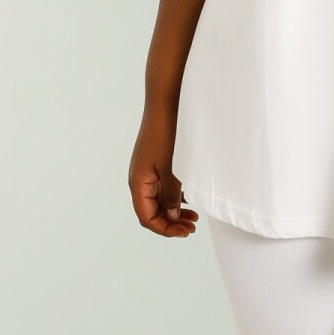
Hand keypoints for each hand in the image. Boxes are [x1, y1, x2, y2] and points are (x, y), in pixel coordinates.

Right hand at [128, 108, 199, 237]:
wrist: (166, 102)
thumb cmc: (167, 134)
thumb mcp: (172, 169)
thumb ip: (172, 195)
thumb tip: (171, 217)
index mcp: (138, 183)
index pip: (147, 218)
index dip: (165, 229)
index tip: (186, 232)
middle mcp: (140, 179)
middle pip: (152, 211)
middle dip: (171, 222)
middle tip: (193, 227)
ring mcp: (147, 170)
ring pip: (158, 200)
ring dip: (174, 210)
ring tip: (194, 215)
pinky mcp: (155, 162)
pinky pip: (162, 187)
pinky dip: (175, 196)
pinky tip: (191, 197)